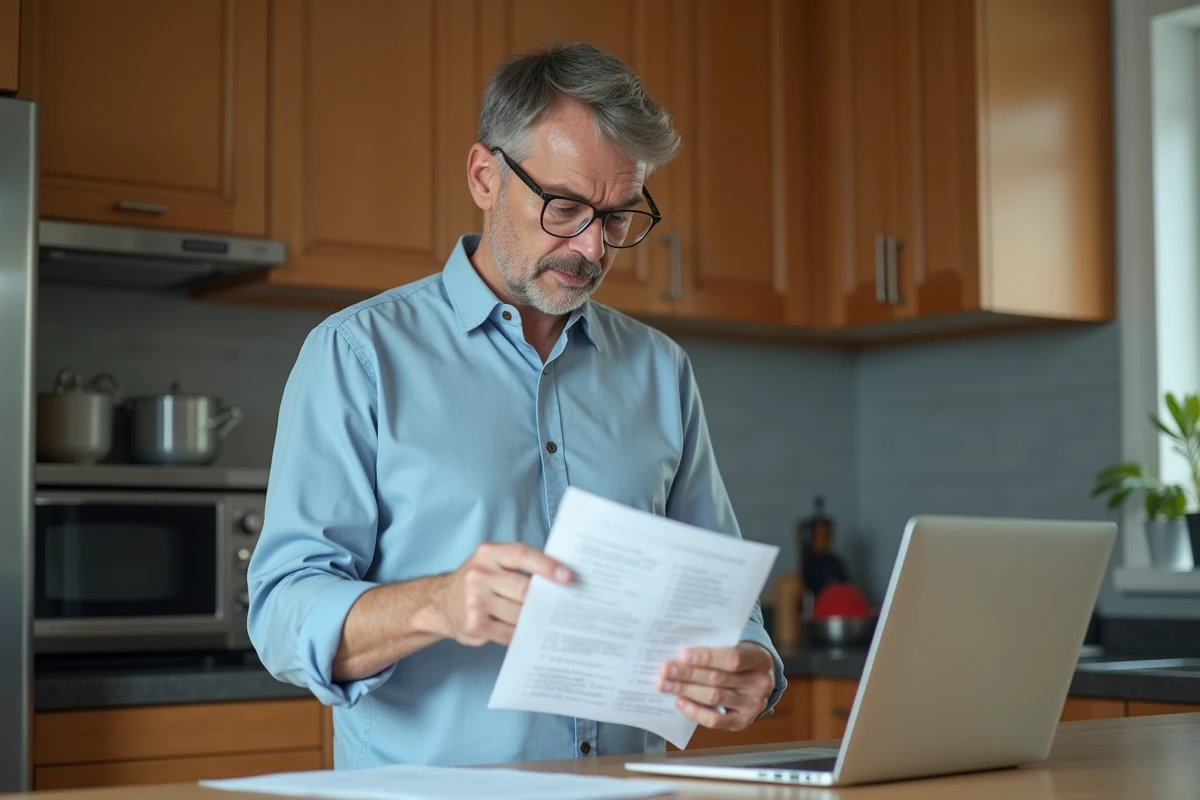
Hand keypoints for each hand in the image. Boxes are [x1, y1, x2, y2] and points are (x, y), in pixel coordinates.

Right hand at [429, 542, 571, 646]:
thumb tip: (559, 578)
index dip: (547, 565)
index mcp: (488, 553)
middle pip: (524, 588)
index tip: (568, 576)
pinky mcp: (475, 624)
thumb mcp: (492, 562)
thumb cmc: (478, 581)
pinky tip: (527, 631)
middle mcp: (480, 575)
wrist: (440, 603)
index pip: (522, 555)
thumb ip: (520, 566)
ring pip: (519, 613)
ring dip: (534, 618)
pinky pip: (509, 633)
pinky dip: (521, 633)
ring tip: (546, 618)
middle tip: (563, 604)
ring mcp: (475, 601)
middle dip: (545, 598)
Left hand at [657, 643, 774, 730]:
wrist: (757, 681)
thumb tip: (680, 654)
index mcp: (760, 659)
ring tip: (665, 684)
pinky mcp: (742, 722)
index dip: (707, 657)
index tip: (683, 654)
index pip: (733, 659)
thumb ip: (715, 649)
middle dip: (687, 674)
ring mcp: (753, 705)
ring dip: (685, 690)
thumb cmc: (739, 660)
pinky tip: (679, 702)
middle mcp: (760, 684)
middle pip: (718, 679)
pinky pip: (715, 720)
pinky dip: (694, 711)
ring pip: (714, 697)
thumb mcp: (736, 647)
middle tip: (665, 669)